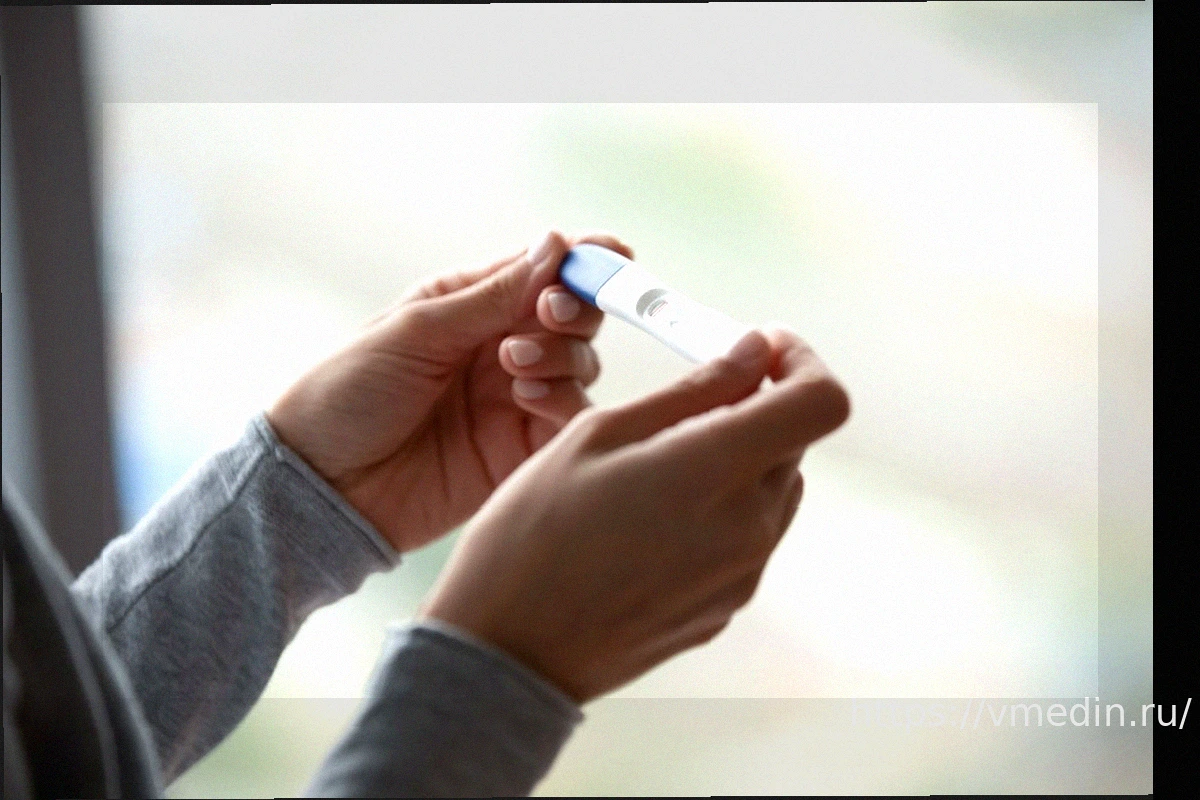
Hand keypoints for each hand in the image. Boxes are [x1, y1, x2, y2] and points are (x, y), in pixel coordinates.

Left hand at [266, 231, 630, 553]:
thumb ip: (493, 296)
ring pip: (582, 364)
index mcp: (469, 304)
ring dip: (563, 354)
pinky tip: (527, 397)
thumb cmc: (347, 393)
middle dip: (575, 308)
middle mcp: (501, 346)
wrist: (324, 485)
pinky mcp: (523, 449)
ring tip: (514, 365)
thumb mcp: (417, 331)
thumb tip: (556, 244)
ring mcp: (515, 398)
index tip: (613, 256)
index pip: (541, 271)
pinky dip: (565, 400)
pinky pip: (571, 418)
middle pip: (574, 316)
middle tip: (548, 314)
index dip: (584, 261)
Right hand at [420, 327, 849, 702]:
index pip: (820, 402)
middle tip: (689, 401)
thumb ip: (693, 390)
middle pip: (793, 444)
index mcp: (718, 472)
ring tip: (659, 467)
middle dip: (757, 408)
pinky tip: (651, 520)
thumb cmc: (533, 532)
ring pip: (772, 492)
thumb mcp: (600, 434)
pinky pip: (746, 540)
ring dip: (739, 462)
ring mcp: (741, 576)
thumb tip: (751, 353)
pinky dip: (720, 511)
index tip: (763, 350)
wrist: (507, 651)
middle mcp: (749, 528)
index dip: (802, 363)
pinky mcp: (724, 609)